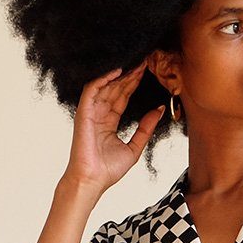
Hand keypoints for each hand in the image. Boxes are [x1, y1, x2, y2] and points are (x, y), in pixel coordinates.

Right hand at [64, 65, 163, 194]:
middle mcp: (99, 114)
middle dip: (130, 75)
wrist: (93, 181)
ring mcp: (91, 112)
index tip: (147, 71)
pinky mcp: (83, 112)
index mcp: (110, 121)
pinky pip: (92, 90)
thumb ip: (145, 129)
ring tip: (135, 63)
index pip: (123, 96)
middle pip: (116, 88)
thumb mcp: (134, 148)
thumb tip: (158, 110)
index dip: (134, 83)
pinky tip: (117, 70)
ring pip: (106, 86)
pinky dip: (103, 79)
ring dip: (119, 74)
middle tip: (144, 61)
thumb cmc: (109, 170)